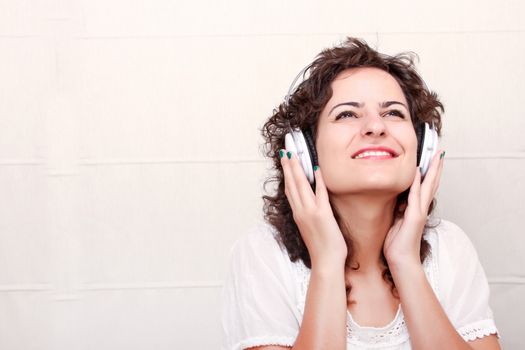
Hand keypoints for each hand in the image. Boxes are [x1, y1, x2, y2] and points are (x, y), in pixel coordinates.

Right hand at [279, 149, 347, 265]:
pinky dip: (317, 180)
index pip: (289, 188)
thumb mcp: (310, 228)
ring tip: (294, 153)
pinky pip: (319, 193)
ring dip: (297, 167)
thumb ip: (308, 214)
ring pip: (300, 185)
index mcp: (297, 214)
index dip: (286, 173)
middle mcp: (300, 211)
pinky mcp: (322, 214)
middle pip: (291, 183)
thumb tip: (309, 203)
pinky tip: (316, 168)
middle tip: (286, 148)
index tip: (285, 159)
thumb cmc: (321, 248)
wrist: (325, 262)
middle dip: (288, 164)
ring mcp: (310, 212)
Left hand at [383, 150, 445, 266]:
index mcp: (416, 209)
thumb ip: (399, 210)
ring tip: (437, 157)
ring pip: (427, 187)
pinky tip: (418, 172)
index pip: (424, 187)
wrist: (401, 261)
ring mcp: (418, 212)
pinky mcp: (414, 217)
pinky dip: (416, 184)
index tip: (431, 159)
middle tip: (440, 152)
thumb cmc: (396, 245)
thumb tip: (397, 201)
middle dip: (435, 167)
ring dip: (432, 171)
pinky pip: (415, 196)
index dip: (429, 173)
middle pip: (431, 183)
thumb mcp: (396, 222)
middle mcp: (420, 209)